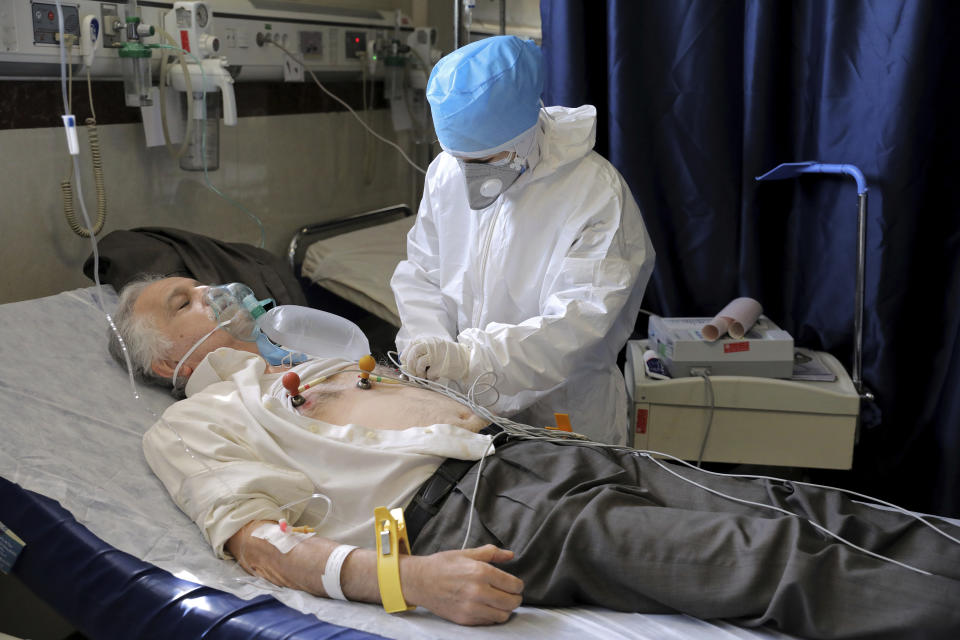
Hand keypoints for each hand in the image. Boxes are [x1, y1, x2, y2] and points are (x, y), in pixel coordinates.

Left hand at [401, 337, 469, 380]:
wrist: (466, 359)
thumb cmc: (448, 355)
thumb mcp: (434, 348)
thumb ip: (421, 352)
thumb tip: (405, 365)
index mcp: (428, 340)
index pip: (411, 345)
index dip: (406, 356)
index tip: (405, 364)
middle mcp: (431, 345)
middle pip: (413, 354)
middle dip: (410, 366)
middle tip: (412, 373)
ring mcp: (436, 355)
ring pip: (419, 364)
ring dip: (419, 373)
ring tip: (424, 376)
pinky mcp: (440, 366)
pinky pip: (429, 374)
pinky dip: (430, 378)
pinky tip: (435, 377)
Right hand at [401, 545, 522, 624]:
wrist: (420, 581)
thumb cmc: (442, 565)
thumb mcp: (467, 554)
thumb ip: (491, 554)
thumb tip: (510, 555)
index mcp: (481, 572)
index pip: (514, 585)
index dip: (518, 585)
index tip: (515, 585)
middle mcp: (478, 591)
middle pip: (512, 602)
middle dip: (515, 598)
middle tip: (511, 594)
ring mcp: (471, 607)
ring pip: (503, 616)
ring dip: (505, 609)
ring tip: (499, 602)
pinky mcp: (465, 619)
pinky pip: (488, 622)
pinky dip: (492, 616)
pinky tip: (487, 607)